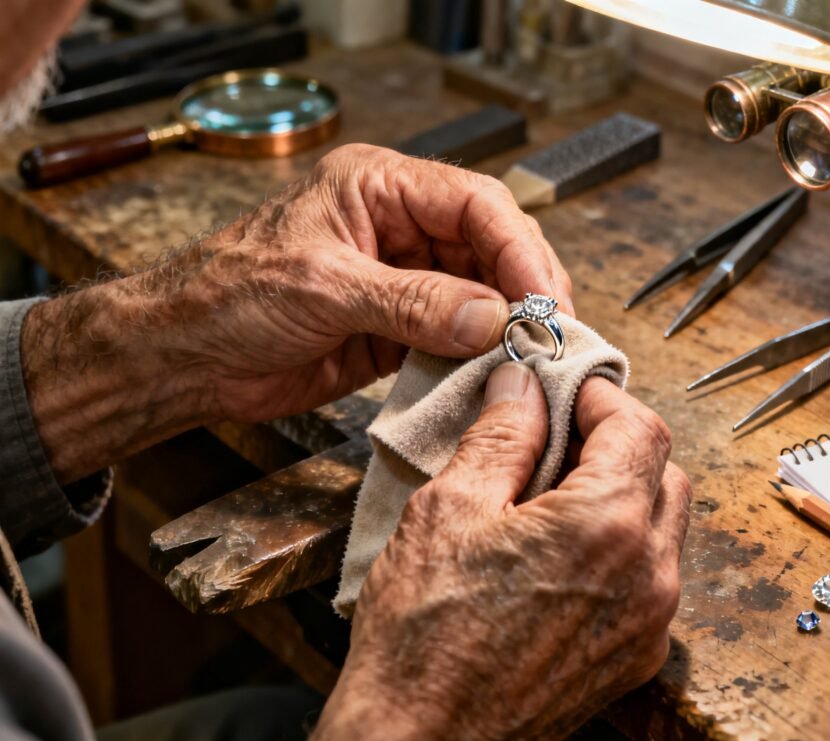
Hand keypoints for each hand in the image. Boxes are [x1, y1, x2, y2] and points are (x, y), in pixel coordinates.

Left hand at [177, 143, 573, 422]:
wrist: (185, 358)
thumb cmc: (228, 296)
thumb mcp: (324, 287)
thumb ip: (411, 303)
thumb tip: (491, 319)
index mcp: (378, 188)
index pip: (473, 203)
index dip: (516, 247)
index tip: (540, 297)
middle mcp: (397, 227)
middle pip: (489, 246)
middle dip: (524, 286)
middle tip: (551, 332)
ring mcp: (402, 279)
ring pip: (480, 294)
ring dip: (507, 325)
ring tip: (532, 357)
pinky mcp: (398, 329)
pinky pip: (455, 337)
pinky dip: (479, 355)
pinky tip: (496, 372)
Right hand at [302, 364, 690, 740]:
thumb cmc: (424, 635)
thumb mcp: (450, 509)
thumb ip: (501, 435)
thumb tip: (523, 385)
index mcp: (608, 526)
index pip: (641, 428)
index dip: (602, 397)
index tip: (565, 392)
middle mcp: (649, 577)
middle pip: (664, 473)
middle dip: (618, 443)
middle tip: (556, 438)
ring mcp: (648, 625)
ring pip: (662, 528)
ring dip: (622, 495)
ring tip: (550, 497)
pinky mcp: (634, 659)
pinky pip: (649, 580)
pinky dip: (619, 548)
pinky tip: (558, 554)